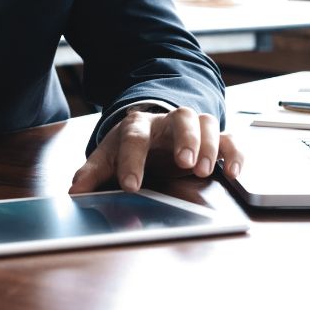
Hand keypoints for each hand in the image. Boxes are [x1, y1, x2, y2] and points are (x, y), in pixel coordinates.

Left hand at [68, 107, 243, 192]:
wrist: (151, 130)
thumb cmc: (130, 146)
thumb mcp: (109, 156)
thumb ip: (93, 173)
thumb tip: (75, 191)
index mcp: (137, 126)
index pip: (133, 137)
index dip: (132, 161)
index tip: (131, 186)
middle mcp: (167, 122)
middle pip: (180, 118)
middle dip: (184, 139)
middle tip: (185, 163)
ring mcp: (193, 128)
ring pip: (206, 123)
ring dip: (209, 145)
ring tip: (205, 171)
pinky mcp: (213, 140)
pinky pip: (230, 140)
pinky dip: (234, 155)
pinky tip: (233, 174)